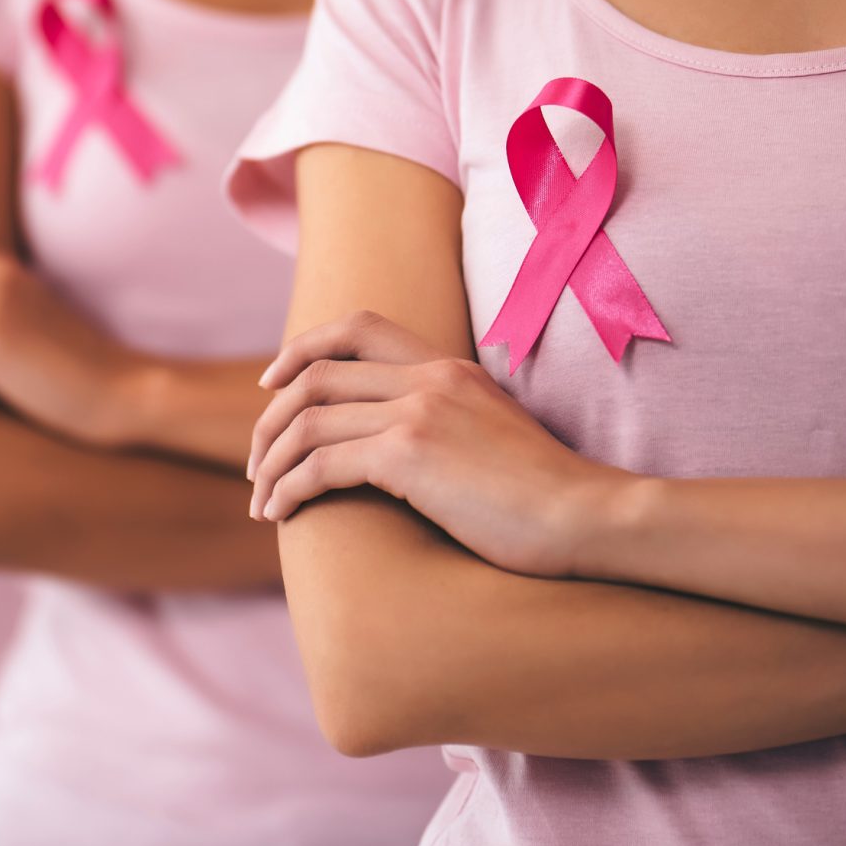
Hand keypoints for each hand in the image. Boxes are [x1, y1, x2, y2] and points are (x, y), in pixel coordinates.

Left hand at [246, 310, 630, 577]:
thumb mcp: (494, 433)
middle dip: (270, 419)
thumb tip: (400, 447)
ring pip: (307, 421)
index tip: (272, 385)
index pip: (356, 326)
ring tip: (261, 501)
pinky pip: (320, 465)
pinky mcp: (409, 456)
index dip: (301, 349)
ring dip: (271, 461)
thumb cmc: (548, 496)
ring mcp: (418, 412)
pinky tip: (280, 516)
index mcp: (448, 366)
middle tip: (256, 462)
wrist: (590, 518)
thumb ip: (448, 419)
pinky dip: (289, 489)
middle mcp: (428, 377)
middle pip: (315, 374)